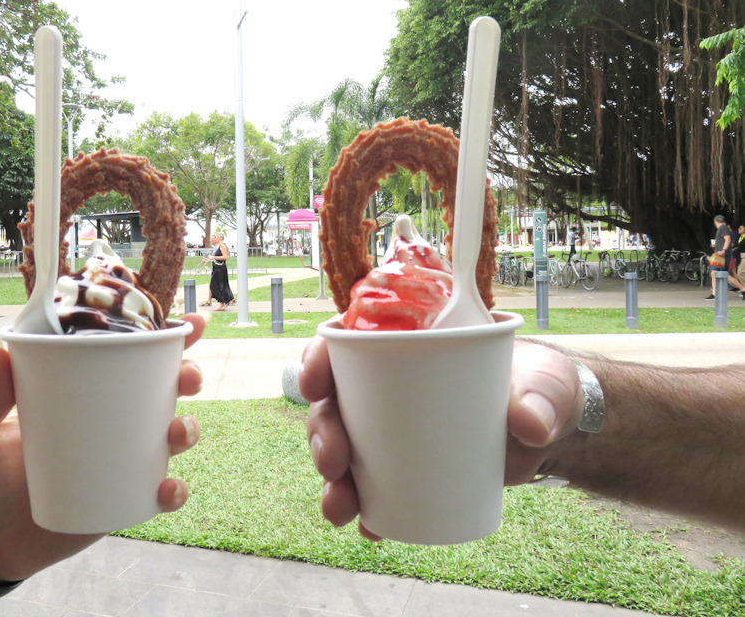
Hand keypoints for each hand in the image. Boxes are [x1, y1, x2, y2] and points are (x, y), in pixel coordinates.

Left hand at [0, 313, 206, 580]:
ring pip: (172, 438)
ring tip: (176, 432)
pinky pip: (160, 494)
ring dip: (187, 429)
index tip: (193, 323)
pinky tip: (165, 489)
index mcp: (82, 391)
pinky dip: (173, 491)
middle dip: (188, 376)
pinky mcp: (123, 500)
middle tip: (186, 377)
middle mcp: (110, 421)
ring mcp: (121, 461)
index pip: (127, 356)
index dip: (166, 338)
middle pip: (164, 390)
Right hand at [299, 336, 583, 539]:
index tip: (314, 383)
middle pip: (335, 402)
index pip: (347, 343)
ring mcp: (394, 428)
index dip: (318, 360)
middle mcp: (389, 385)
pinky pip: (374, 488)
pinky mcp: (409, 467)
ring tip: (340, 506)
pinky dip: (366, 508)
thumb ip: (541, 397)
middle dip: (321, 432)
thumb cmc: (543, 387)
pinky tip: (368, 527)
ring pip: (344, 447)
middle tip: (334, 460)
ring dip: (332, 478)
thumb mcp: (546, 383)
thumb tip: (529, 426)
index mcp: (409, 345)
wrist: (556, 429)